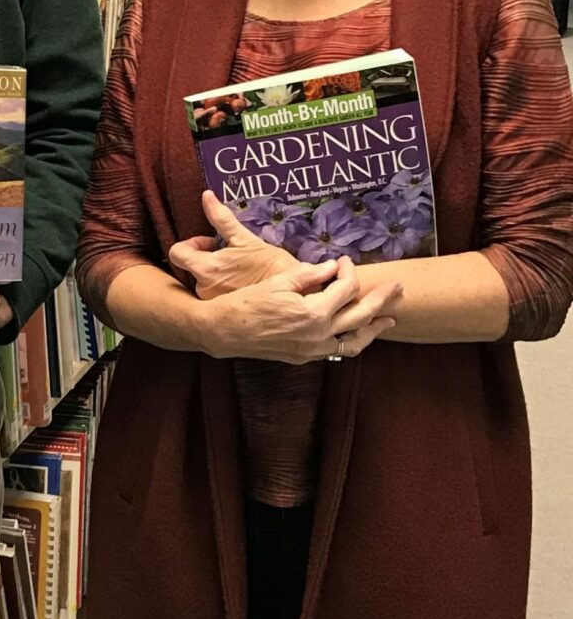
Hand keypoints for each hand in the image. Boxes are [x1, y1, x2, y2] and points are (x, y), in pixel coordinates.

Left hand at [168, 190, 299, 299]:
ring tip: (237, 271)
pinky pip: (213, 297)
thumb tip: (206, 195)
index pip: (177, 253)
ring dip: (214, 274)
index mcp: (206, 269)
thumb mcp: (245, 239)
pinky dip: (222, 288)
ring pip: (202, 283)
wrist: (295, 294)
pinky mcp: (224, 313)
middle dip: (204, 259)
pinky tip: (240, 284)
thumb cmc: (271, 265)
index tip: (210, 244)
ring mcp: (213, 303)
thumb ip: (221, 218)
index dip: (190, 245)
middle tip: (227, 257)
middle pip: (189, 269)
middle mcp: (204, 289)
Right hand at [198, 256, 403, 364]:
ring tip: (389, 319)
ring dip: (373, 329)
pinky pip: (336, 351)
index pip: (345, 288)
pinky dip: (351, 341)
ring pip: (354, 342)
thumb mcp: (278, 282)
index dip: (348, 270)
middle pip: (361, 315)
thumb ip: (309, 275)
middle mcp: (317, 335)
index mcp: (312, 313)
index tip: (343, 261)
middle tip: (398, 287)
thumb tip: (332, 267)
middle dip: (381, 299)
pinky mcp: (303, 358)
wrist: (221, 331)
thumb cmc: (245, 303)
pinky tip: (355, 332)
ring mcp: (311, 350)